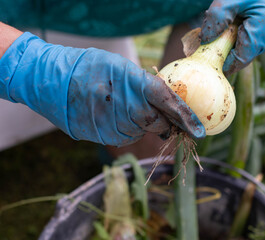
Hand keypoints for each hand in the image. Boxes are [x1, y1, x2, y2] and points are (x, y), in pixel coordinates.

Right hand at [0, 32, 205, 145]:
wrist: (53, 79)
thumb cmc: (93, 68)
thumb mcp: (122, 67)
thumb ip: (146, 87)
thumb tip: (168, 106)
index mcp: (135, 83)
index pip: (169, 102)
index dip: (186, 118)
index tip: (200, 132)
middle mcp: (127, 106)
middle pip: (158, 123)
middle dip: (162, 122)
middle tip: (158, 115)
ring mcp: (114, 124)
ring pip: (141, 131)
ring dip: (140, 123)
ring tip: (122, 107)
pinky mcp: (103, 136)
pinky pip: (126, 137)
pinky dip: (126, 128)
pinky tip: (112, 115)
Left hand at [201, 0, 264, 75]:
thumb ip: (217, 18)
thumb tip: (205, 40)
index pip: (240, 59)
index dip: (223, 63)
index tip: (208, 60)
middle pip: (244, 55)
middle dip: (228, 48)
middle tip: (216, 35)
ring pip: (250, 50)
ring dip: (238, 41)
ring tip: (235, 22)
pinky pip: (257, 43)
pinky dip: (247, 37)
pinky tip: (246, 22)